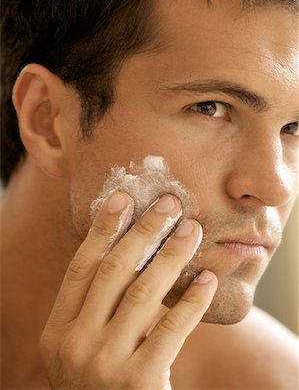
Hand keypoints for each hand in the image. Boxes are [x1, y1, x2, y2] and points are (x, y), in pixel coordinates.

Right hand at [39, 192, 217, 389]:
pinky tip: (208, 279)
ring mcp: (105, 365)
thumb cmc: (98, 384)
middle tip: (169, 203)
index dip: (102, 230)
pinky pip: (171, 330)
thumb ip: (94, 308)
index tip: (122, 198)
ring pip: (144, 293)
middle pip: (114, 272)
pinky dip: (192, 301)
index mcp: (58, 331)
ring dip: (172, 256)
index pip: (81, 268)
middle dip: (143, 232)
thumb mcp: (82, 347)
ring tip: (193, 230)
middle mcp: (75, 345)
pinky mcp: (140, 384)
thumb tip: (126, 251)